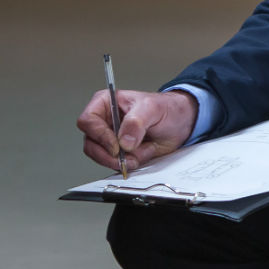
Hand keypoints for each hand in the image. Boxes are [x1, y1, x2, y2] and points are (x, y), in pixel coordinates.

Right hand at [76, 88, 196, 171]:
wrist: (180, 123)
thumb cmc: (165, 108)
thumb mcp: (152, 109)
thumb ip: (136, 122)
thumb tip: (123, 141)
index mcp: (105, 103)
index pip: (88, 121)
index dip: (99, 135)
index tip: (116, 146)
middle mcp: (104, 122)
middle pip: (90, 143)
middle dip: (108, 155)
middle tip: (126, 158)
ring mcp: (110, 139)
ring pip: (100, 157)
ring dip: (119, 161)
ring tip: (139, 155)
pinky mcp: (118, 153)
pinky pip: (114, 165)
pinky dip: (128, 164)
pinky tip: (142, 155)